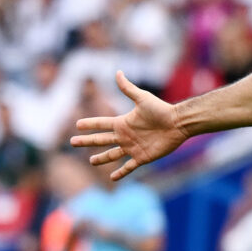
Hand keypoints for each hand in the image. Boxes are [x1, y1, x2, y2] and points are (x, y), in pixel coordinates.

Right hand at [70, 71, 187, 180]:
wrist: (178, 123)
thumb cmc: (161, 110)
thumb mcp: (142, 98)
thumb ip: (128, 88)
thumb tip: (118, 72)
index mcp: (123, 123)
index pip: (101, 124)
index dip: (90, 124)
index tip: (77, 125)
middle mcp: (126, 136)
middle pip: (102, 140)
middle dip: (87, 141)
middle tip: (73, 142)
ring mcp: (133, 148)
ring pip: (112, 155)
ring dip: (101, 158)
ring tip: (91, 161)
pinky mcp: (142, 157)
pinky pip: (129, 167)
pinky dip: (121, 173)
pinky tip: (113, 178)